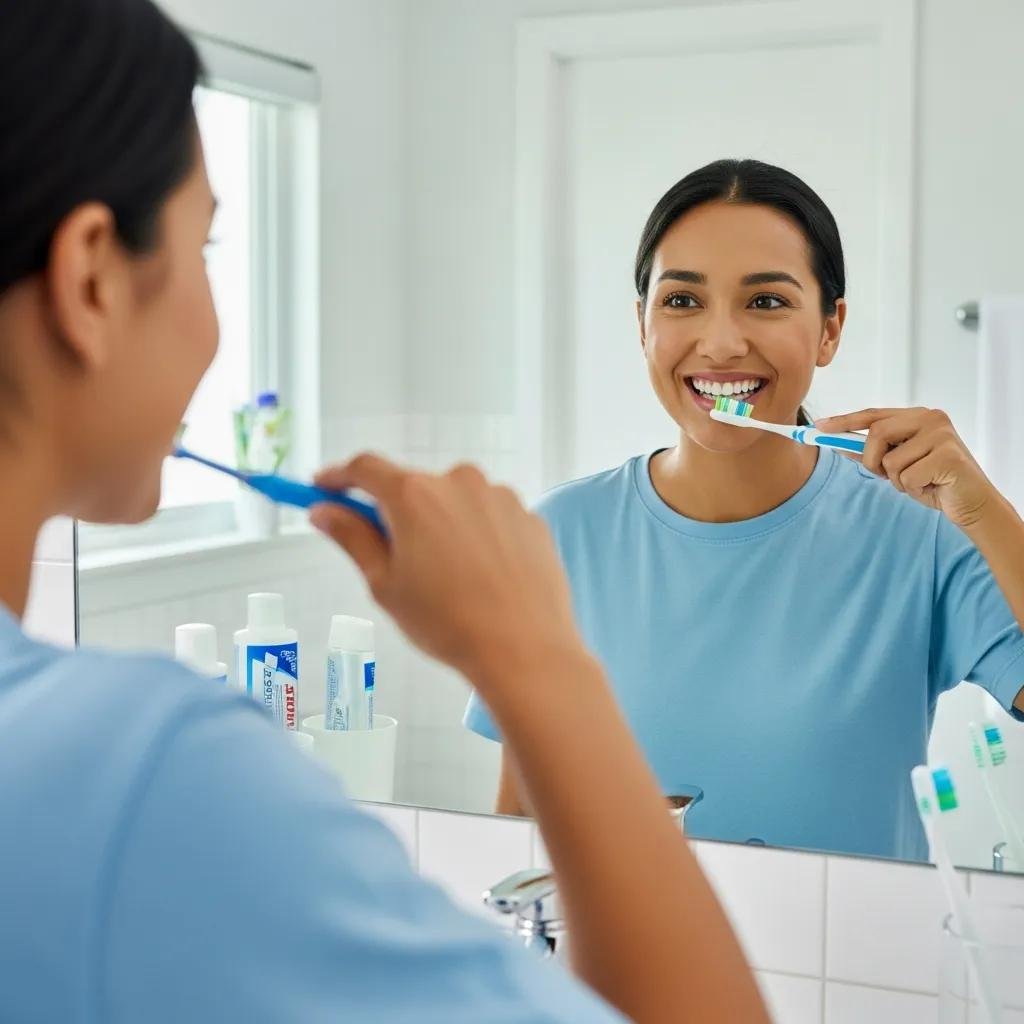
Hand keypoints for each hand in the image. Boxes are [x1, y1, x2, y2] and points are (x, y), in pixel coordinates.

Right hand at [308, 455, 581, 681]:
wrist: (524, 648)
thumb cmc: (449, 623)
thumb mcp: (385, 584)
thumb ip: (352, 538)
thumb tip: (325, 513)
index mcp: (415, 495)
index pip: (365, 468)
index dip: (340, 477)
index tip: (325, 488)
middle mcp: (459, 482)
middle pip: (413, 486)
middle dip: (397, 514)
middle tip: (393, 557)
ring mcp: (499, 497)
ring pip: (454, 502)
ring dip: (441, 526)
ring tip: (448, 580)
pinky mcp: (528, 516)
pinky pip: (490, 518)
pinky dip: (477, 538)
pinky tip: (480, 578)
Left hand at [815, 407, 996, 527]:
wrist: (972, 503)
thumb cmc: (934, 482)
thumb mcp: (898, 465)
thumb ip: (871, 452)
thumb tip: (837, 444)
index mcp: (918, 416)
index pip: (873, 415)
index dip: (844, 421)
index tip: (818, 427)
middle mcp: (931, 418)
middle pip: (876, 434)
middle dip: (872, 461)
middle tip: (886, 475)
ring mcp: (942, 435)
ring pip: (889, 460)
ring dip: (897, 480)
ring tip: (920, 481)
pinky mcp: (949, 456)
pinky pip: (906, 477)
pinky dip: (913, 489)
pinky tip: (932, 486)